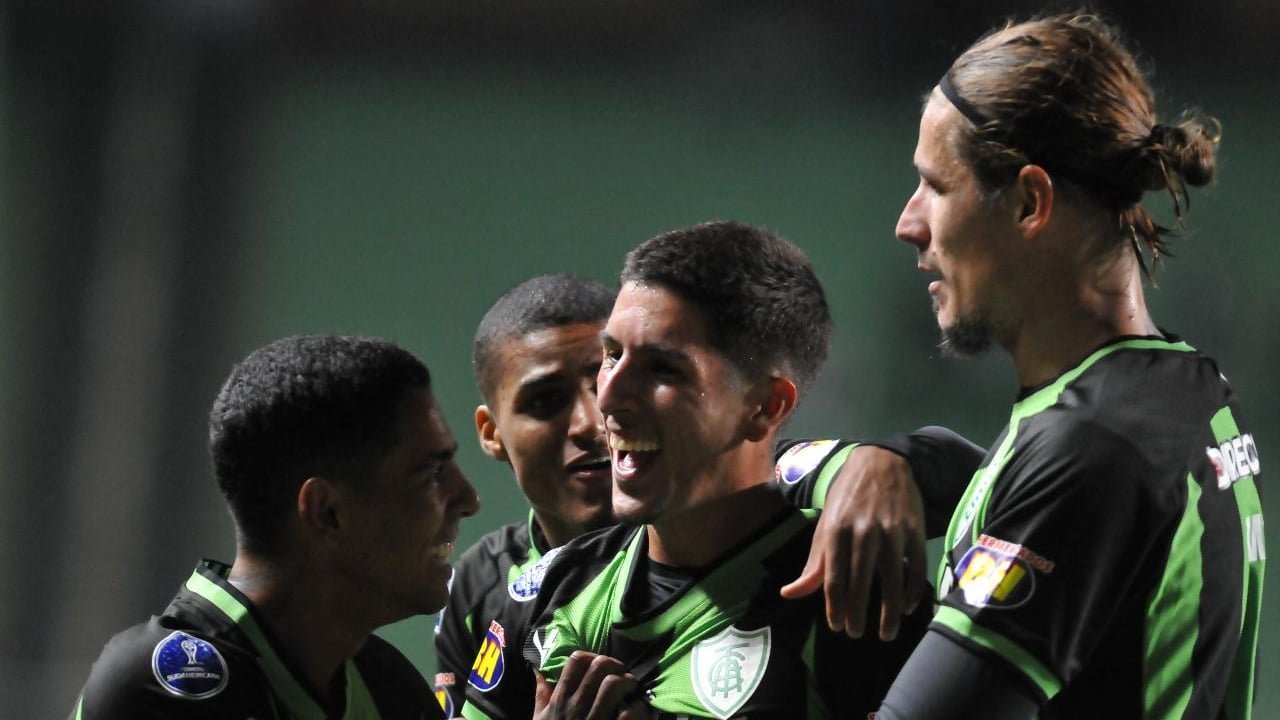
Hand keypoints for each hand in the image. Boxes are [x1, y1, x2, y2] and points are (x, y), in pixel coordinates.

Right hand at [533, 651, 652, 719]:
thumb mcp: (540, 719)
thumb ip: (541, 695)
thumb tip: (539, 670)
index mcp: (559, 701)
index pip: (576, 661)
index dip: (593, 656)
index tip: (599, 664)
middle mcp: (575, 708)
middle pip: (599, 667)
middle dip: (615, 665)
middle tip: (621, 674)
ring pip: (614, 684)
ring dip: (627, 682)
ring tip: (631, 688)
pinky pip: (630, 714)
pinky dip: (638, 707)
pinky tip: (638, 709)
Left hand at [779, 444, 925, 639]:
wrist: (881, 461)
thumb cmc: (847, 499)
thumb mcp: (825, 526)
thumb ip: (813, 564)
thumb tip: (789, 594)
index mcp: (836, 531)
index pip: (833, 578)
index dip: (835, 606)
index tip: (837, 627)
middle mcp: (862, 532)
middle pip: (860, 583)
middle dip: (858, 614)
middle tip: (856, 634)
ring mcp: (891, 531)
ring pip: (891, 580)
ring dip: (889, 612)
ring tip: (886, 633)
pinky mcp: (914, 530)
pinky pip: (915, 568)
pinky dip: (912, 592)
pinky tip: (907, 607)